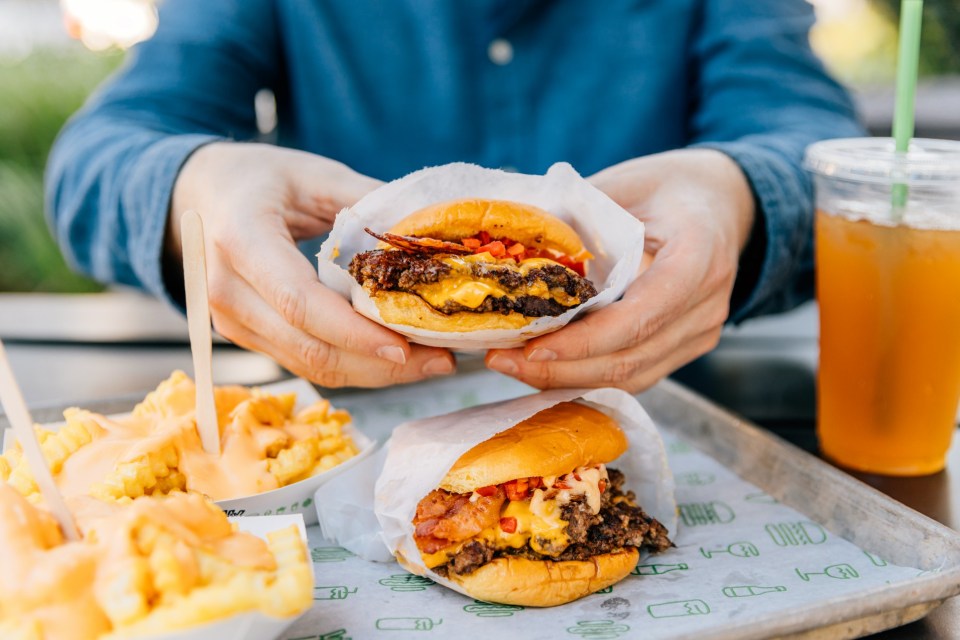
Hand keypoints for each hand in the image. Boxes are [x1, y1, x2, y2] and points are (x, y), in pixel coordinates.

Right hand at [167, 142, 455, 386]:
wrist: (199, 193)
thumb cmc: (260, 178)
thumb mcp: (314, 174)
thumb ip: (368, 202)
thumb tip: (430, 235)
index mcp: (241, 238)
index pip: (299, 303)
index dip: (354, 332)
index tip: (406, 346)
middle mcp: (225, 290)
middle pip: (308, 347)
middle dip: (379, 364)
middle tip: (440, 362)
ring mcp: (229, 320)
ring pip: (309, 365)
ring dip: (373, 373)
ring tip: (429, 363)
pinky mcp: (244, 336)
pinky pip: (303, 362)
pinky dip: (353, 365)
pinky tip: (395, 358)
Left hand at [485, 149, 754, 391]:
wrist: (718, 201)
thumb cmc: (667, 186)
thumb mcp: (622, 184)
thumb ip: (577, 218)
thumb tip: (512, 249)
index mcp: (699, 255)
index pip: (640, 315)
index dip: (585, 341)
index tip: (533, 348)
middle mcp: (707, 304)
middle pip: (631, 358)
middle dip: (561, 368)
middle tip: (502, 361)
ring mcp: (701, 331)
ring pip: (631, 377)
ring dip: (568, 379)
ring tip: (512, 367)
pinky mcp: (687, 346)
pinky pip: (635, 374)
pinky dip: (587, 376)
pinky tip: (544, 369)